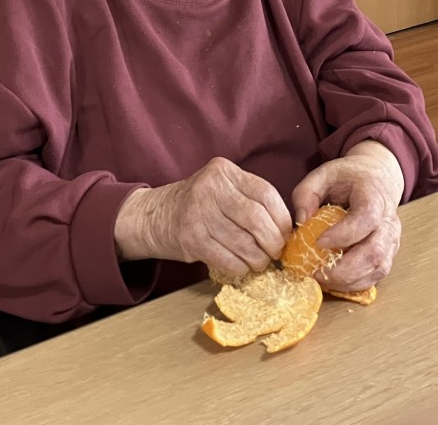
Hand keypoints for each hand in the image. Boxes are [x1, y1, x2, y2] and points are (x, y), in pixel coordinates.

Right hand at [114, 157, 291, 275]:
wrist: (151, 216)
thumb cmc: (196, 204)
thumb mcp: (220, 188)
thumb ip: (248, 198)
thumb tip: (284, 228)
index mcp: (223, 171)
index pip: (265, 193)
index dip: (281, 218)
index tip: (285, 233)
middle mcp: (210, 187)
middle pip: (256, 218)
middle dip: (272, 241)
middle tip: (275, 252)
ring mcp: (198, 213)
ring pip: (244, 242)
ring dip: (258, 258)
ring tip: (259, 261)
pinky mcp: (190, 239)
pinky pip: (227, 259)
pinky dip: (240, 267)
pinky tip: (242, 266)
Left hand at [291, 140, 403, 290]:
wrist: (377, 178)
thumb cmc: (349, 177)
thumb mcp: (323, 174)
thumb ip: (307, 193)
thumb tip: (301, 221)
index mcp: (373, 196)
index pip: (366, 218)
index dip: (344, 234)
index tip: (319, 242)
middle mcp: (388, 220)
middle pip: (375, 252)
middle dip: (344, 269)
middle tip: (317, 272)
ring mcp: (391, 239)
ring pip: (378, 268)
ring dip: (350, 281)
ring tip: (323, 279)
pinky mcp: (388, 253)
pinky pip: (377, 275)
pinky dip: (356, 284)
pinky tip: (335, 281)